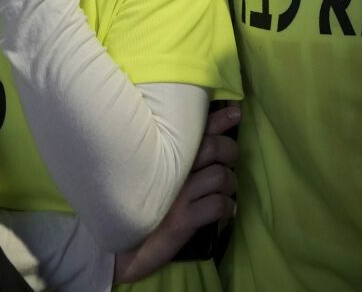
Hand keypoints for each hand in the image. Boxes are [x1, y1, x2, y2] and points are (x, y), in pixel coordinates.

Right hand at [112, 104, 241, 280]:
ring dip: (230, 183)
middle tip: (230, 160)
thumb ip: (174, 159)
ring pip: (220, 176)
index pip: (195, 130)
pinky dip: (228, 207)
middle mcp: (170, 170)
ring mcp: (177, 195)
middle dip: (230, 150)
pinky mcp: (182, 219)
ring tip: (226, 191)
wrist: (124, 248)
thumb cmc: (140, 207)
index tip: (236, 112)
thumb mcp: (156, 178)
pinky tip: (227, 211)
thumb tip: (205, 143)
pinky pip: (218, 205)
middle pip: (213, 147)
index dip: (219, 119)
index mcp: (162, 156)